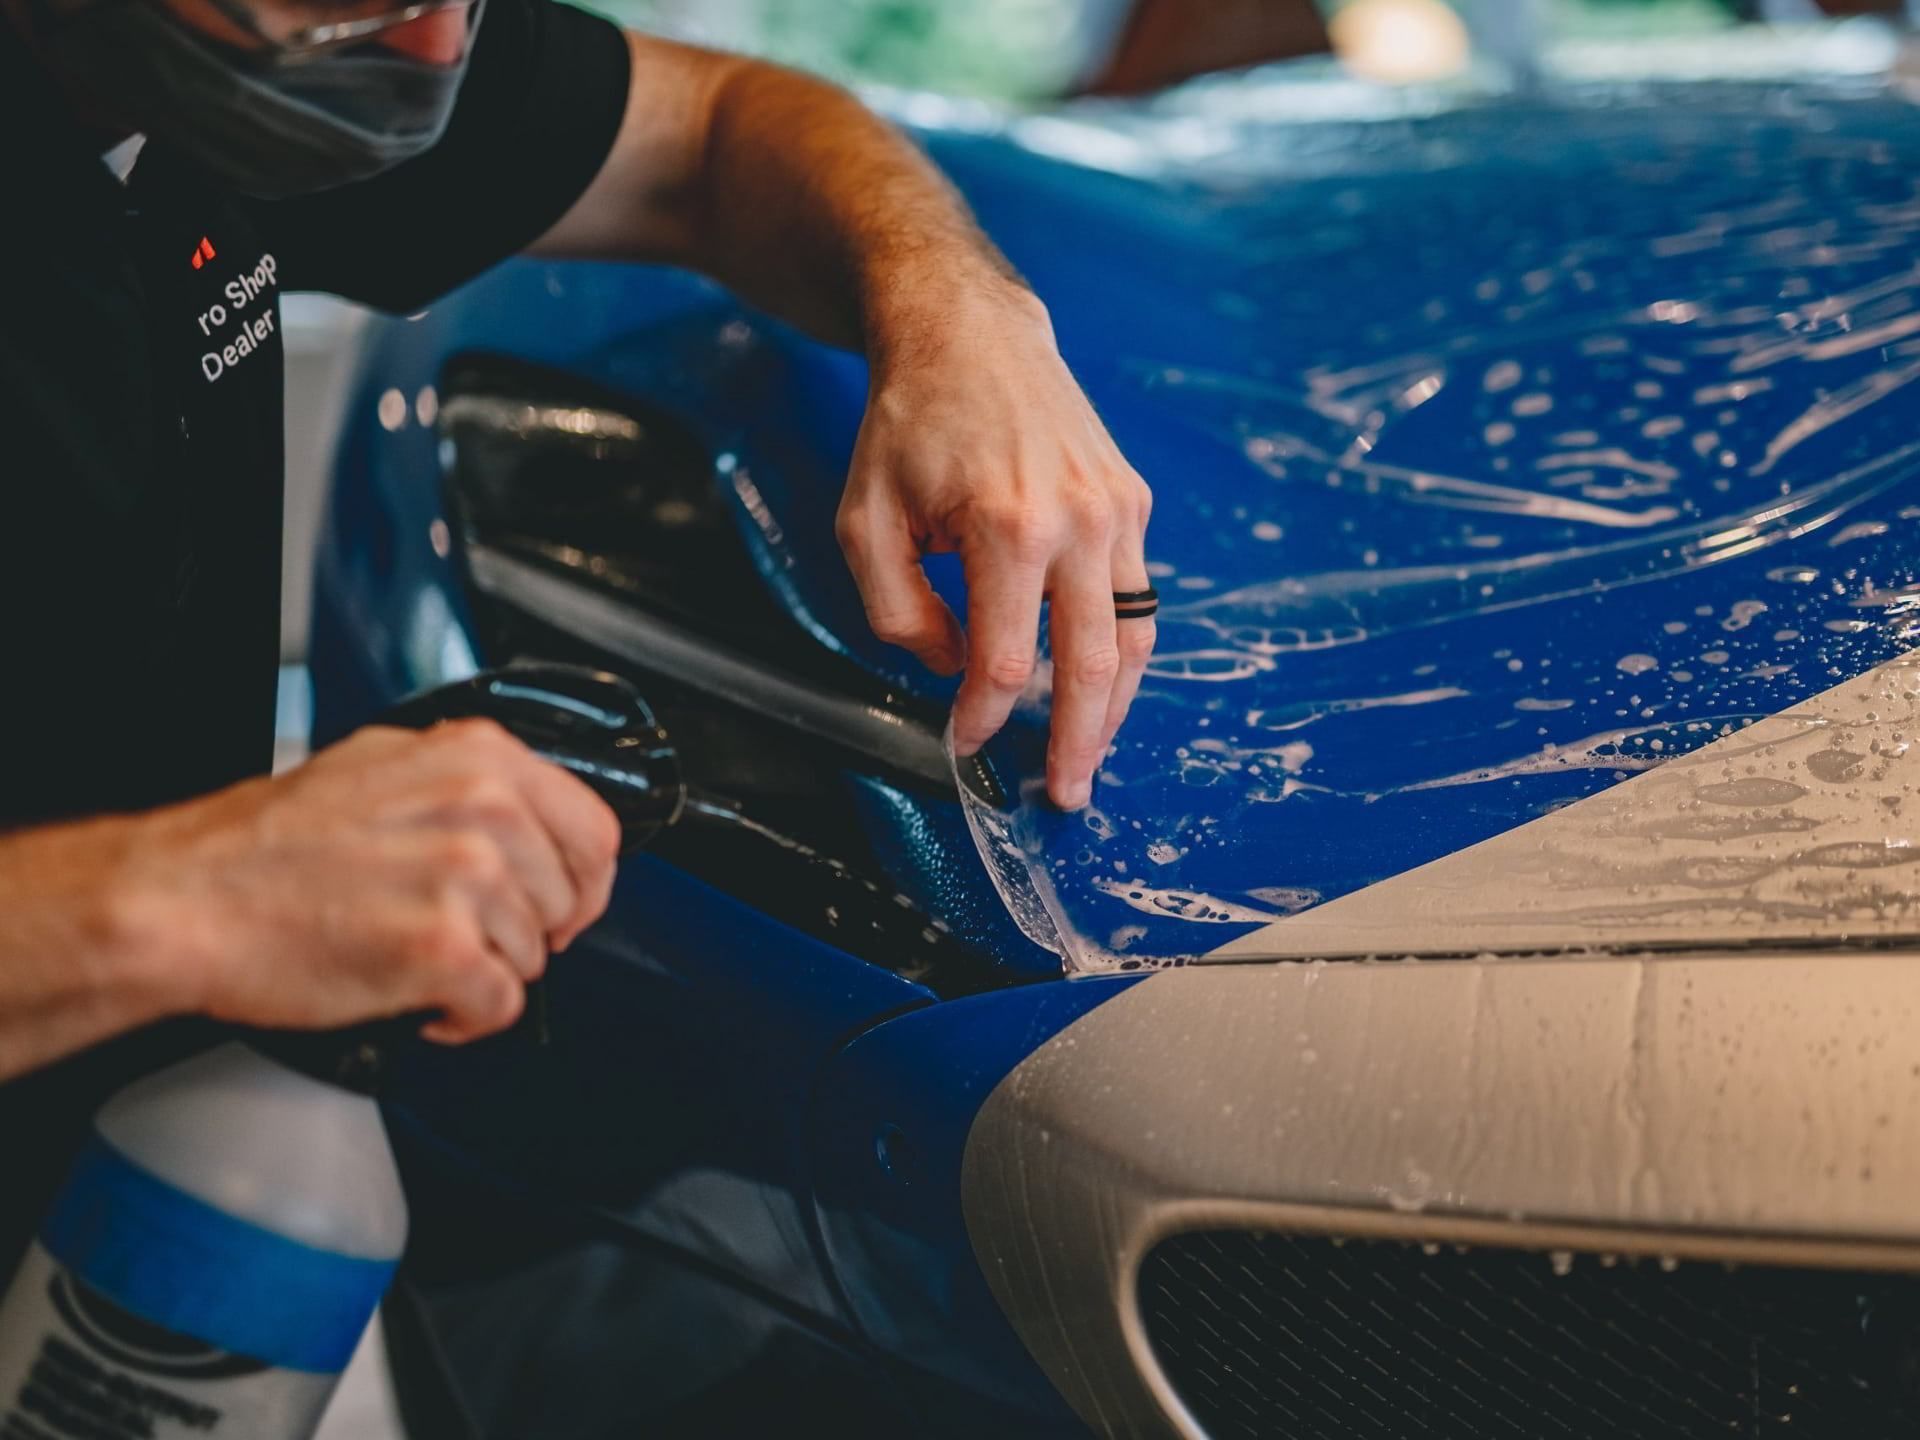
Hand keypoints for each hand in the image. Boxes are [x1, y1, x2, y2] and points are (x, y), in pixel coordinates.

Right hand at [119, 720, 620, 1043]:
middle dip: (521, 931)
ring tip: (414, 955)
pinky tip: (415, 995)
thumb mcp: (382, 765)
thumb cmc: (267, 844)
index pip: (597, 830)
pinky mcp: (443, 950)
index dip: (581, 882)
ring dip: (482, 972)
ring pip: (534, 957)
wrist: (186, 898)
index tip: (559, 905)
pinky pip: (500, 1006)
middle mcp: (485, 811)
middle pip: (568, 902)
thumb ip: (467, 782)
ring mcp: (468, 880)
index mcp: (480, 759)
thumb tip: (525, 815)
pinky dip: (462, 1018)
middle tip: (458, 933)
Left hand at [836, 280, 1153, 808]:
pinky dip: (1119, 650)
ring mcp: (1115, 509)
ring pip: (1134, 637)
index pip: (1002, 661)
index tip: (964, 746)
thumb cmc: (908, 425)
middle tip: (1065, 794)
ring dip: (1115, 708)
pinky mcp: (1131, 499)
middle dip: (1078, 742)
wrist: (968, 333)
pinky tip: (1096, 684)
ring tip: (1091, 755)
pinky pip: (1137, 596)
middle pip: (1092, 665)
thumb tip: (954, 667)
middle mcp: (1078, 520)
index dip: (982, 719)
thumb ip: (899, 612)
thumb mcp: (865, 522)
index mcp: (1007, 526)